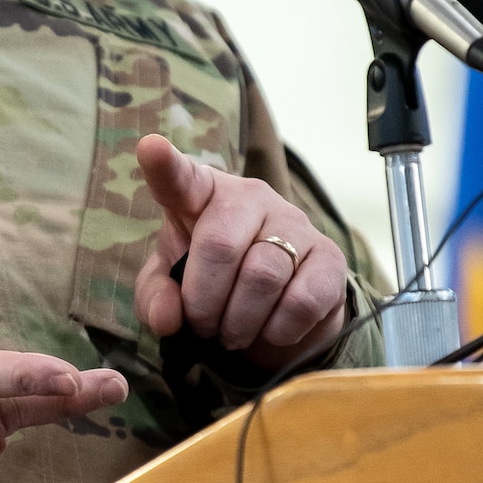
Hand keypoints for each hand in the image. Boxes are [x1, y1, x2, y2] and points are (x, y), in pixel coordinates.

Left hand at [133, 134, 346, 369]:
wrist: (277, 307)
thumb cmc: (213, 283)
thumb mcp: (172, 288)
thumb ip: (156, 297)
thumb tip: (167, 318)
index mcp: (202, 194)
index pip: (181, 177)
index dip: (165, 165)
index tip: (151, 148)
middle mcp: (251, 197)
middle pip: (220, 245)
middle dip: (203, 301)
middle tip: (203, 326)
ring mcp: (295, 222)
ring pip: (262, 277)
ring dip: (239, 322)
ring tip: (232, 334)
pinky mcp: (331, 257)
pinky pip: (302, 300)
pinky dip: (278, 330)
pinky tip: (270, 331)